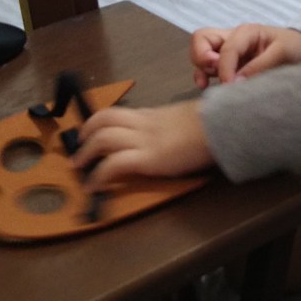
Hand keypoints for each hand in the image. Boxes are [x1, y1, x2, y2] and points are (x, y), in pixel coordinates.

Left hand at [73, 100, 214, 190]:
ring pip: (103, 137)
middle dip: (86, 132)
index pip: (119, 113)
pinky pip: (114, 164)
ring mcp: (145, 140)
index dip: (100, 122)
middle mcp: (143, 124)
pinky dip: (99, 175)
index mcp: (153, 115)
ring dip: (86, 152)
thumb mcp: (185, 117)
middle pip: (104, 118)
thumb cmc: (211, 124)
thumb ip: (171, 123)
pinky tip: (93, 187)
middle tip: (79, 147)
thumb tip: (170, 132)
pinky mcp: (148, 158)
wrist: (221, 126)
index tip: (92, 132)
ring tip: (79, 167)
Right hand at [190, 24, 300, 88]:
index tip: (230, 86)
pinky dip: (203, 75)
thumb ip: (260, 66)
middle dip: (201, 57)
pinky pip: (207, 67)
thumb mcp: (283, 53)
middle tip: (213, 73)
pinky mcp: (230, 65)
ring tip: (206, 84)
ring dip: (200, 68)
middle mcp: (232, 39)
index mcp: (246, 32)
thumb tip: (235, 83)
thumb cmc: (295, 47)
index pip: (226, 49)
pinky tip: (207, 86)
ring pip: (200, 53)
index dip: (224, 68)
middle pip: (201, 39)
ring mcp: (229, 52)